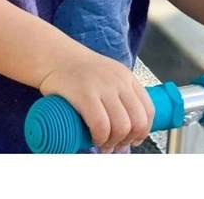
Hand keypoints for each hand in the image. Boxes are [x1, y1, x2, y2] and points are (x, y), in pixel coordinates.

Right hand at [39, 52, 154, 152]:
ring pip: (121, 126)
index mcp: (127, 77)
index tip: (133, 140)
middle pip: (137, 121)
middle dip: (128, 140)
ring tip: (103, 144)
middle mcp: (119, 81)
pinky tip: (94, 139)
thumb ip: (119, 95)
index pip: (148, 109)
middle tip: (116, 145)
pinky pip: (101, 126)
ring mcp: (102, 87)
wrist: (55, 56)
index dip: (143, 131)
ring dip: (113, 143)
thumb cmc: (79, 71)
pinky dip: (100, 139)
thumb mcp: (108, 76)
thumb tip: (127, 128)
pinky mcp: (85, 94)